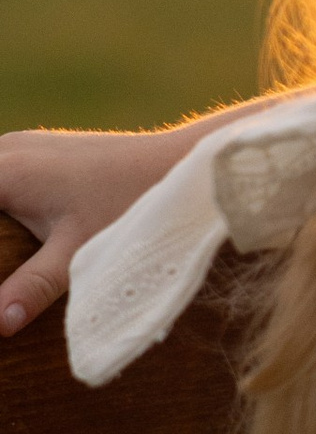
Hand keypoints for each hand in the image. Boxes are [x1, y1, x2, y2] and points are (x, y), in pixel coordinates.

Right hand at [0, 126, 192, 335]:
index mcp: (3, 173)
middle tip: (5, 273)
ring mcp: (21, 146)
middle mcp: (5, 149)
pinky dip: (3, 205)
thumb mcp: (77, 254)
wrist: (179, 164)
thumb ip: (31, 288)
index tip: (0, 276)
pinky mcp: (39, 150)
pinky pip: (2, 175)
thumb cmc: (130, 204)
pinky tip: (13, 236)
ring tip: (9, 258)